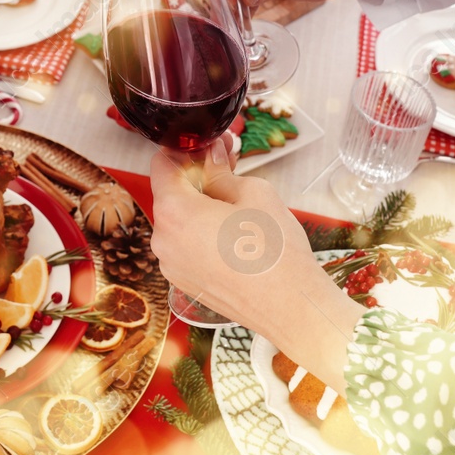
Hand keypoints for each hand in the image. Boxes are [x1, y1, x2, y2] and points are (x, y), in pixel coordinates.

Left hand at [149, 142, 359, 368]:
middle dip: (198, 176)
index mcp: (173, 212)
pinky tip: (235, 231)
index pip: (162, 164)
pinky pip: (188, 245)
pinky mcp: (185, 282)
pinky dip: (204, 232)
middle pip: (172, 193)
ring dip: (202, 205)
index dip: (187, 149)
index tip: (211, 146)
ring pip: (180, 221)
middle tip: (230, 165)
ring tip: (239, 200)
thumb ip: (221, 170)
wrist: (291, 308)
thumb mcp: (253, 192)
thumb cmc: (275, 251)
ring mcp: (172, 266)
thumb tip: (210, 155)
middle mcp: (163, 240)